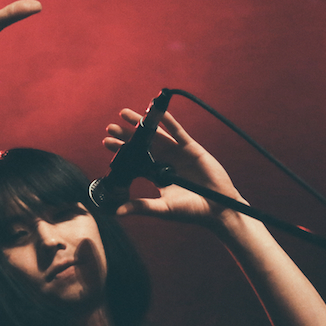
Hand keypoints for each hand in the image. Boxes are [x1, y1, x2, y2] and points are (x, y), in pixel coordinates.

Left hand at [103, 108, 246, 224]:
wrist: (218, 208)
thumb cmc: (190, 211)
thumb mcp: (162, 208)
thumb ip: (140, 207)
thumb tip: (116, 212)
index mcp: (156, 175)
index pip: (134, 159)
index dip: (122, 151)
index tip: (107, 142)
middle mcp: (165, 161)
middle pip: (142, 144)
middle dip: (127, 135)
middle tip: (111, 127)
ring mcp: (178, 153)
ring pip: (156, 134)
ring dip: (142, 123)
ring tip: (125, 114)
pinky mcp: (191, 148)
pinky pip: (178, 132)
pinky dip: (168, 122)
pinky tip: (157, 113)